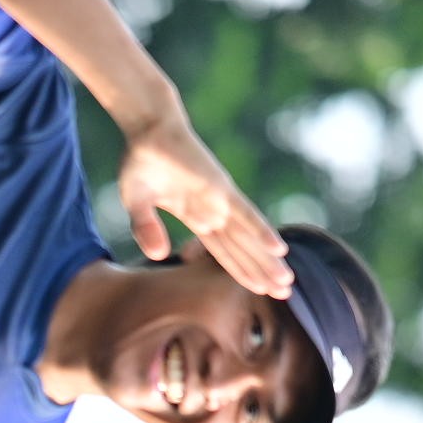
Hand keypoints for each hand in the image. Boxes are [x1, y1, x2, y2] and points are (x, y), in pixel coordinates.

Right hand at [119, 116, 290, 298]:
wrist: (149, 129)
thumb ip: (145, 229)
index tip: (258, 289)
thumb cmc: (142, 163)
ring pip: (248, 238)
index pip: (222, 251)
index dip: (240, 270)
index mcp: (197, 216)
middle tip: (284, 294)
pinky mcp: (221, 188)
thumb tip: (157, 255)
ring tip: (285, 284)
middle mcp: (214, 211)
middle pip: (242, 249)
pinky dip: (260, 232)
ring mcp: (220, 200)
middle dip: (261, 271)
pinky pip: (245, 215)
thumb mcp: (136, 204)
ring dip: (266, 260)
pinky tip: (278, 249)